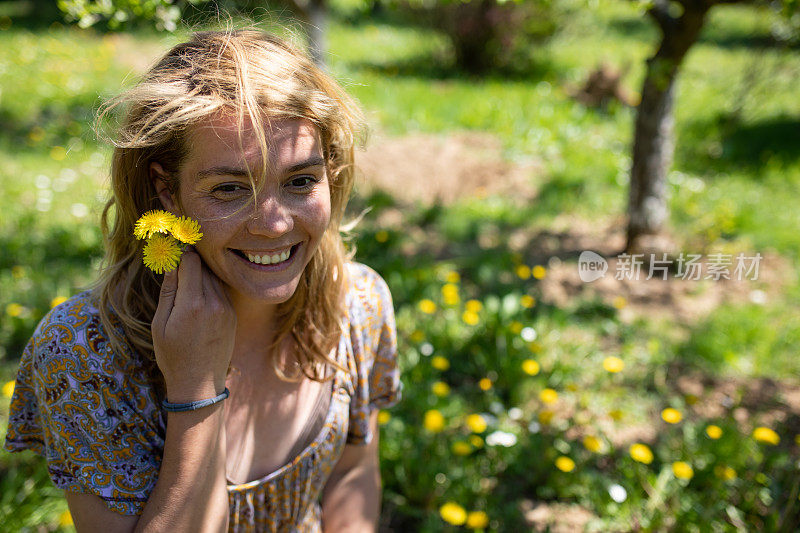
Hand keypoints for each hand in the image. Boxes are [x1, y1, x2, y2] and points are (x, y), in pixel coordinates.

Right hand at [151, 247, 235, 401]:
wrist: (200, 384)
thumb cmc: (173, 356)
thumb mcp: (160, 324)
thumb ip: (168, 291)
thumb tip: (170, 262)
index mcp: (193, 305)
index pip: (191, 262)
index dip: (180, 251)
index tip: (171, 246)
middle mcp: (214, 303)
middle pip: (203, 266)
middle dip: (189, 259)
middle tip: (176, 254)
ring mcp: (227, 308)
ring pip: (213, 276)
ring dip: (200, 272)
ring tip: (185, 275)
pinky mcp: (233, 313)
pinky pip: (221, 289)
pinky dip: (209, 285)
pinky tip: (197, 292)